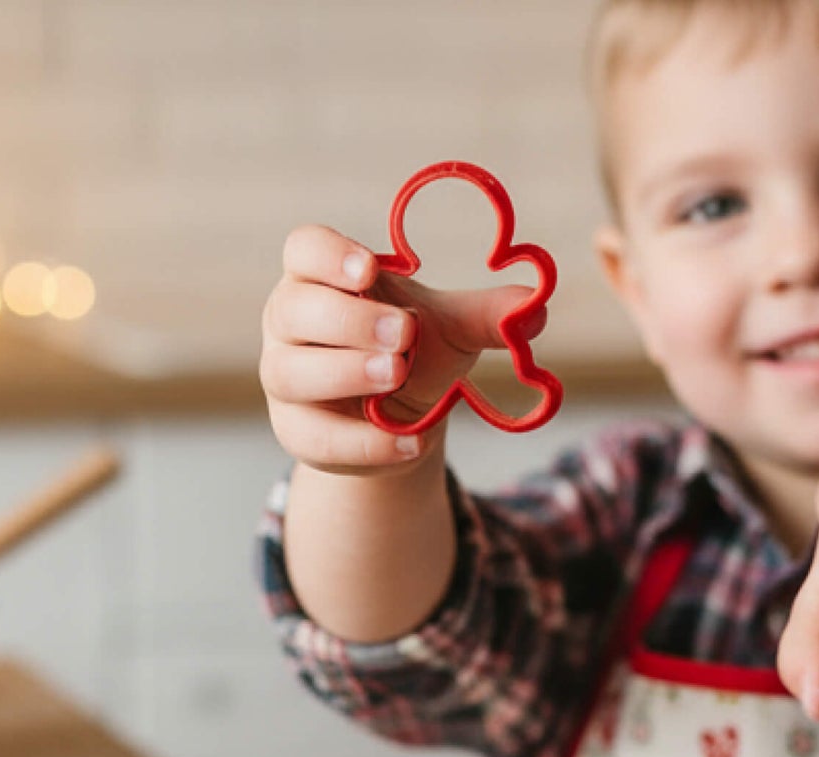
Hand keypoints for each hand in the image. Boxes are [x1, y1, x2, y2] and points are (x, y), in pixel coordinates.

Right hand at [260, 224, 542, 474]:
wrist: (397, 421)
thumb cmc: (412, 353)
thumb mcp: (450, 330)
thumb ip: (487, 318)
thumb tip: (534, 309)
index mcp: (322, 277)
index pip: (304, 250)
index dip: (330, 255)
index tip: (371, 268)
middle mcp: (290, 322)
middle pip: (294, 309)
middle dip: (350, 321)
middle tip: (404, 335)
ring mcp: (284, 377)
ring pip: (289, 372)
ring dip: (345, 373)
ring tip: (396, 375)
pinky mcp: (296, 431)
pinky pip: (317, 438)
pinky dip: (364, 443)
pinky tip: (408, 443)